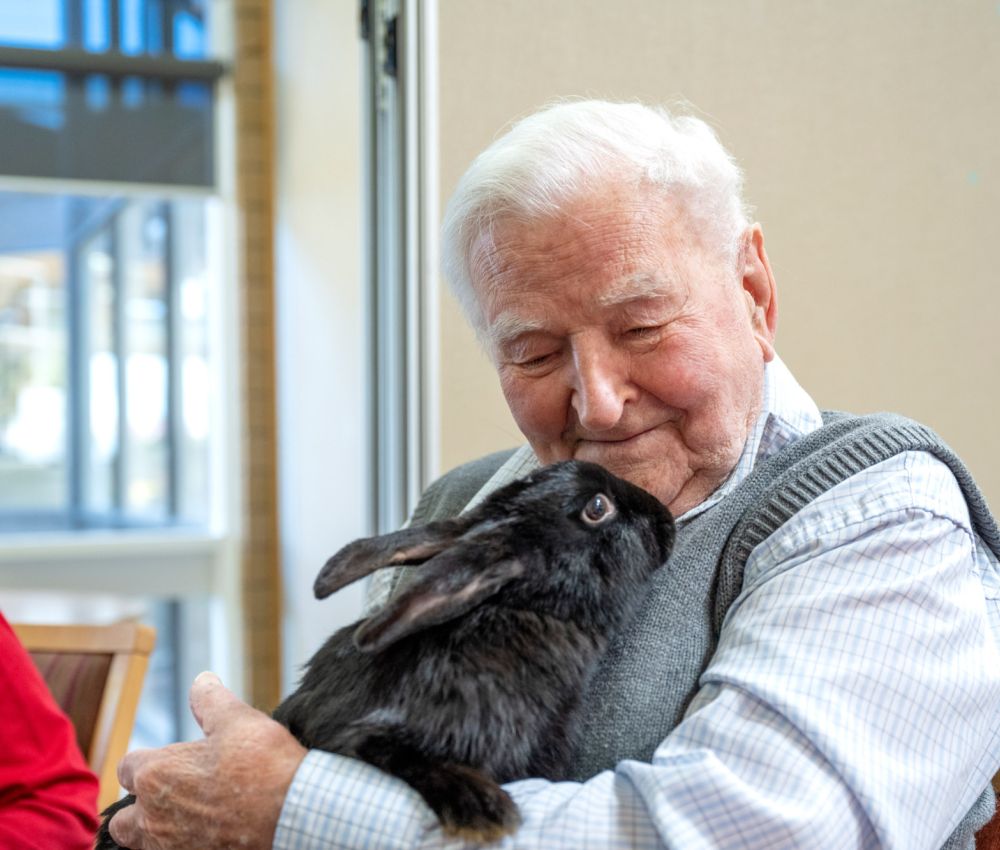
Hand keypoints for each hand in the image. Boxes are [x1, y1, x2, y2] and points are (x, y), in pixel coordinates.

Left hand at [108, 672, 306, 849]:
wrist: (291, 811)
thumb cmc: (262, 763)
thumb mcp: (237, 719)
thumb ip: (210, 699)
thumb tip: (201, 680)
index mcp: (157, 775)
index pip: (128, 767)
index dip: (148, 760)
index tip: (173, 759)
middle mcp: (154, 817)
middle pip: (123, 820)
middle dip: (140, 807)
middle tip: (173, 794)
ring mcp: (171, 847)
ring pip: (143, 844)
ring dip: (156, 831)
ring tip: (187, 817)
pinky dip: (180, 845)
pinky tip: (205, 833)